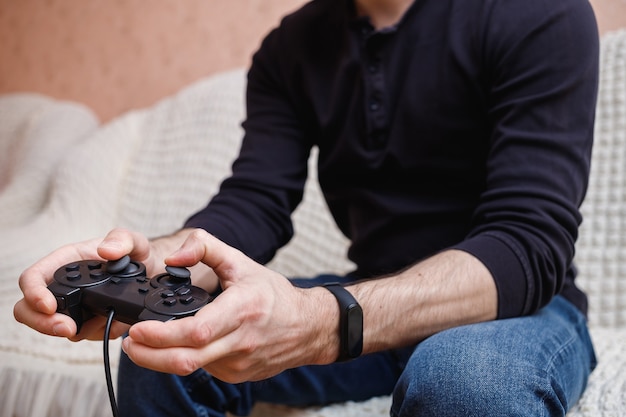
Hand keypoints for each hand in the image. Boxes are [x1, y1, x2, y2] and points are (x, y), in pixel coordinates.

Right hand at [13, 228, 159, 340]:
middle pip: (29, 310)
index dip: (33, 293)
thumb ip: (121, 240)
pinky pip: (85, 334)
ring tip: (107, 317)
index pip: (32, 278)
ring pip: (56, 327)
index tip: (49, 306)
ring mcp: (73, 306)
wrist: (152, 271)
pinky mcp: (88, 322)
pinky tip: (116, 320)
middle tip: (68, 329)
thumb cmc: (135, 252)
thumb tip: (106, 251)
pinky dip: (100, 331)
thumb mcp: (133, 240)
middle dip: (43, 323)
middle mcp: (64, 286)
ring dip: (79, 330)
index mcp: (66, 262)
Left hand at [121, 229, 337, 382]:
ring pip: (191, 369)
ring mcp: (239, 364)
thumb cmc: (273, 295)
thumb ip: (206, 247)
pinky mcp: (237, 375)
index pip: (195, 332)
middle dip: (149, 356)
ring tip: (147, 343)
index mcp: (242, 310)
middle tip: (131, 343)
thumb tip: (175, 257)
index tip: (137, 331)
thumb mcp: (242, 261)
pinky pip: (204, 370)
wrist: (307, 327)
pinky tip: (180, 346)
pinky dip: (185, 359)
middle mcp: (240, 342)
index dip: (161, 336)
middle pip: (185, 360)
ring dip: (162, 359)